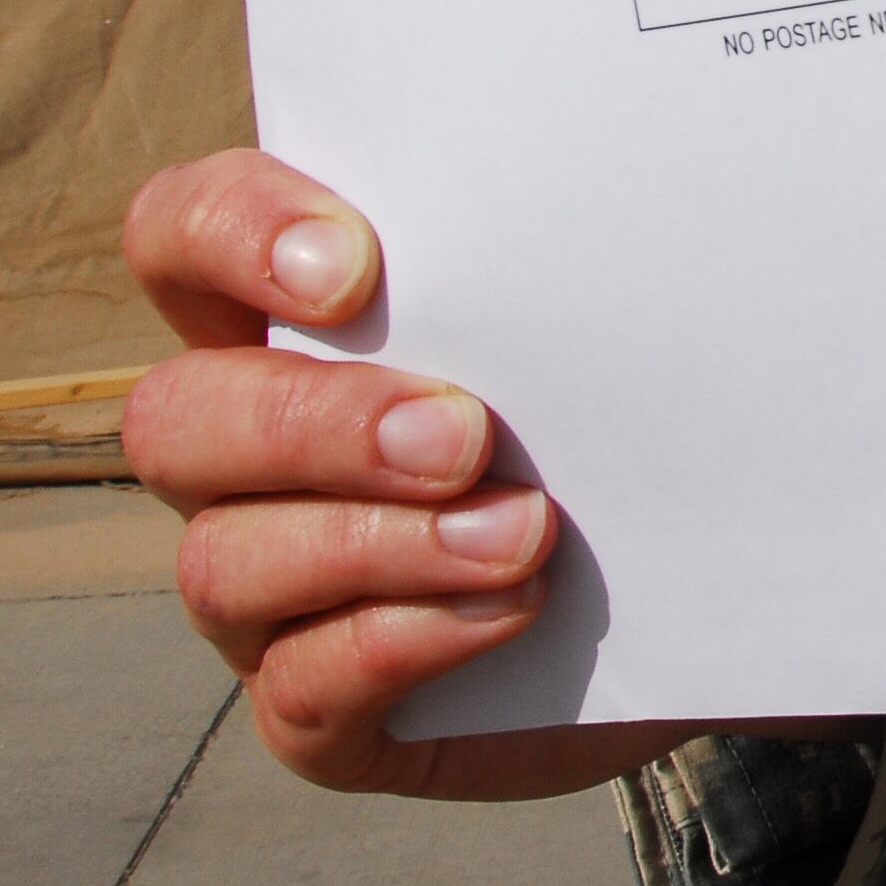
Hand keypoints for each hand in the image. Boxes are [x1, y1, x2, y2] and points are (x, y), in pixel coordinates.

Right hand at [120, 148, 696, 797]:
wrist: (709, 582)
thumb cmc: (637, 411)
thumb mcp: (604, 317)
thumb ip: (563, 251)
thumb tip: (628, 177)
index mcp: (291, 325)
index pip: (184, 235)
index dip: (232, 234)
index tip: (359, 267)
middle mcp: (247, 457)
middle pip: (175, 418)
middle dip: (317, 424)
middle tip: (465, 433)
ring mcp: (267, 589)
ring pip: (225, 563)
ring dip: (381, 545)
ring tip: (526, 532)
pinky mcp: (321, 708)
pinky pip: (302, 690)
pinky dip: (404, 642)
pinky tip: (508, 611)